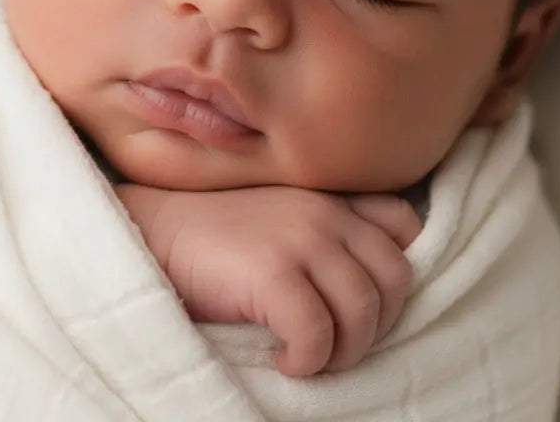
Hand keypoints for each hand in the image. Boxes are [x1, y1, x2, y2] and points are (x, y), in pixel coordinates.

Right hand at [115, 184, 420, 376]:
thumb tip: (369, 288)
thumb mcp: (283, 217)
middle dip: (377, 324)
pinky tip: (285, 360)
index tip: (363, 300)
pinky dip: (309, 360)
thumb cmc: (219, 235)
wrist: (156, 230)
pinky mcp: (272, 273)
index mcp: (331, 199)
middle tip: (338, 343)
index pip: (403, 224)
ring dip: (345, 350)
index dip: (394, 270)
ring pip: (363, 311)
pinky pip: (318, 333)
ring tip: (312, 357)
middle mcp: (325, 213)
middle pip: (394, 278)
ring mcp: (301, 240)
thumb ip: (326, 232)